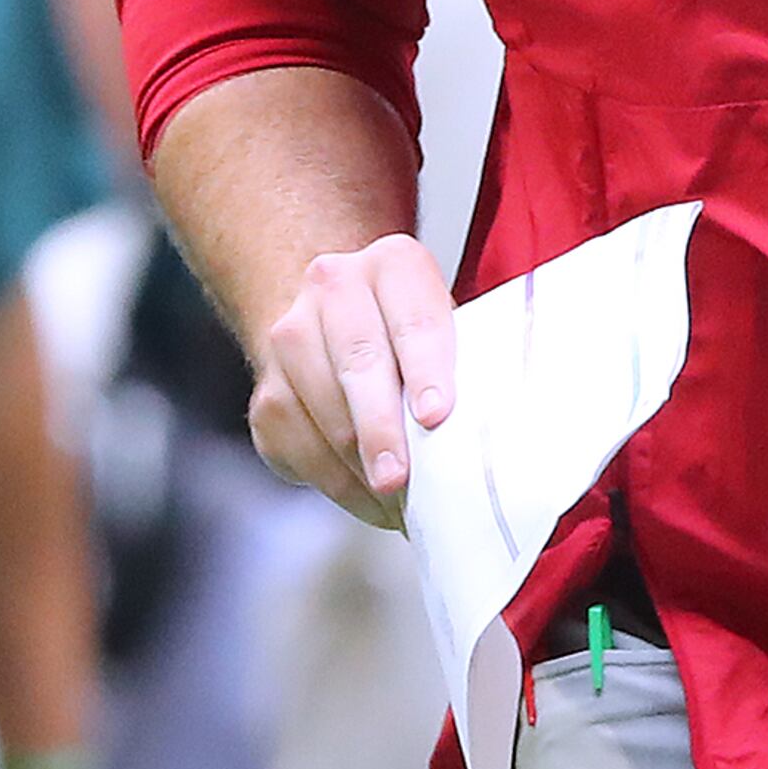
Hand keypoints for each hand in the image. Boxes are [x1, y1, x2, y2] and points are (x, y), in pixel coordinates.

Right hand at [249, 233, 457, 526]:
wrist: (337, 323)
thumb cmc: (417, 340)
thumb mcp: (453, 330)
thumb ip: (469, 367)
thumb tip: (502, 436)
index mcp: (395, 264)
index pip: (413, 319)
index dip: (426, 369)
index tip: (436, 417)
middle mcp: (334, 286)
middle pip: (358, 362)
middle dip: (381, 428)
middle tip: (399, 479)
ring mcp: (289, 336)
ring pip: (322, 409)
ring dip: (359, 466)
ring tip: (397, 504)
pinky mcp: (265, 392)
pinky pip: (297, 444)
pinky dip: (336, 481)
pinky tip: (368, 499)